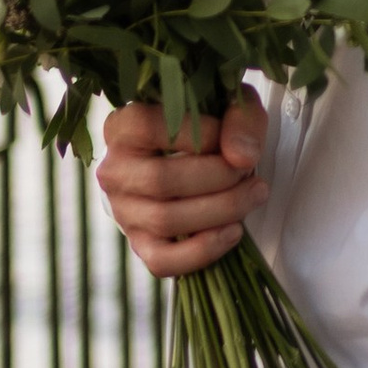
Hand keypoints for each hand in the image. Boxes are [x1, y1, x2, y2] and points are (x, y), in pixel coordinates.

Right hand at [96, 87, 266, 278]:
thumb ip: (239, 120)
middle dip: (219, 178)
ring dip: (221, 210)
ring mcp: (123, 211)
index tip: (231, 138)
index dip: (202, 135)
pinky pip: (162, 260)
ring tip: (254, 195)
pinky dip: (203, 251)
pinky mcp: (139, 244)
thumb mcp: (228, 107)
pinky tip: (233, 231)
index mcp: (123, 127)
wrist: (192, 162)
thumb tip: (241, 158)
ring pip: (165, 220)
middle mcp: (113, 170)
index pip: (152, 129)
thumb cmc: (208, 128)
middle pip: (161, 180)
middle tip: (249, 173)